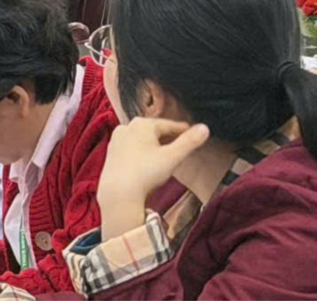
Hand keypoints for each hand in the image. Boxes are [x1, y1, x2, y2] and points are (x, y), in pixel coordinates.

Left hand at [96, 117, 209, 235]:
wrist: (119, 192)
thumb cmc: (146, 172)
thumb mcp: (172, 157)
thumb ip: (189, 142)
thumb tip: (204, 128)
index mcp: (142, 124)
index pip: (168, 124)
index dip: (182, 130)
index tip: (192, 132)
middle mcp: (127, 127)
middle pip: (154, 130)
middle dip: (168, 135)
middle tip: (181, 141)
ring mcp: (117, 139)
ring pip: (142, 138)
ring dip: (155, 143)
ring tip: (167, 150)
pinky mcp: (112, 152)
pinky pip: (132, 147)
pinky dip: (143, 150)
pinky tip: (148, 159)